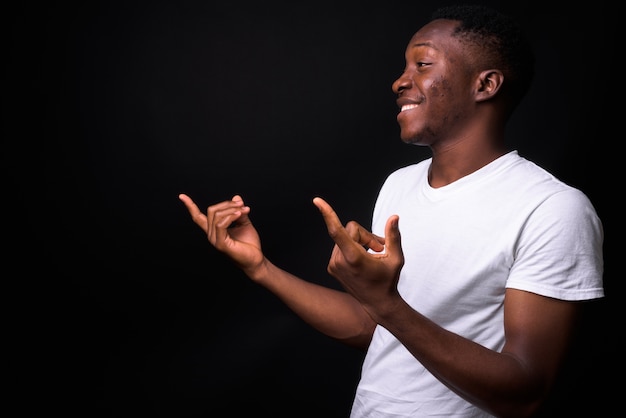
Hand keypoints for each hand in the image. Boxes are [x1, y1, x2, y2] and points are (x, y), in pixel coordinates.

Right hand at [179, 194, 263, 272]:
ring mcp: (214, 240)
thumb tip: (236, 197)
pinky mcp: (221, 244)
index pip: (198, 217)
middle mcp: (211, 235)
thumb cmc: (250, 244)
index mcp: (214, 230)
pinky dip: (231, 217)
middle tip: (242, 205)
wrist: (256, 259)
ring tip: (244, 210)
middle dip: (227, 204)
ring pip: (217, 216)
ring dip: (232, 210)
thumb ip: (238, 211)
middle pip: (212, 211)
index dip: (190, 206)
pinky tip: (240, 215)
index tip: (182, 196)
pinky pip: (221, 224)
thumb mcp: (244, 222)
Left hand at [312, 197, 404, 314]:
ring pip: (346, 237)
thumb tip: (394, 217)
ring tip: (372, 256)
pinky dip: (352, 248)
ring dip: (360, 242)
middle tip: (379, 249)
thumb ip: (393, 236)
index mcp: (354, 257)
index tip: (317, 201)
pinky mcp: (331, 267)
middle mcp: (339, 260)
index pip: (337, 231)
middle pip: (351, 230)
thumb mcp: (396, 258)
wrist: (377, 303)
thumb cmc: (388, 280)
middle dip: (366, 236)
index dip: (328, 214)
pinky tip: (362, 261)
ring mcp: (333, 264)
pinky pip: (341, 246)